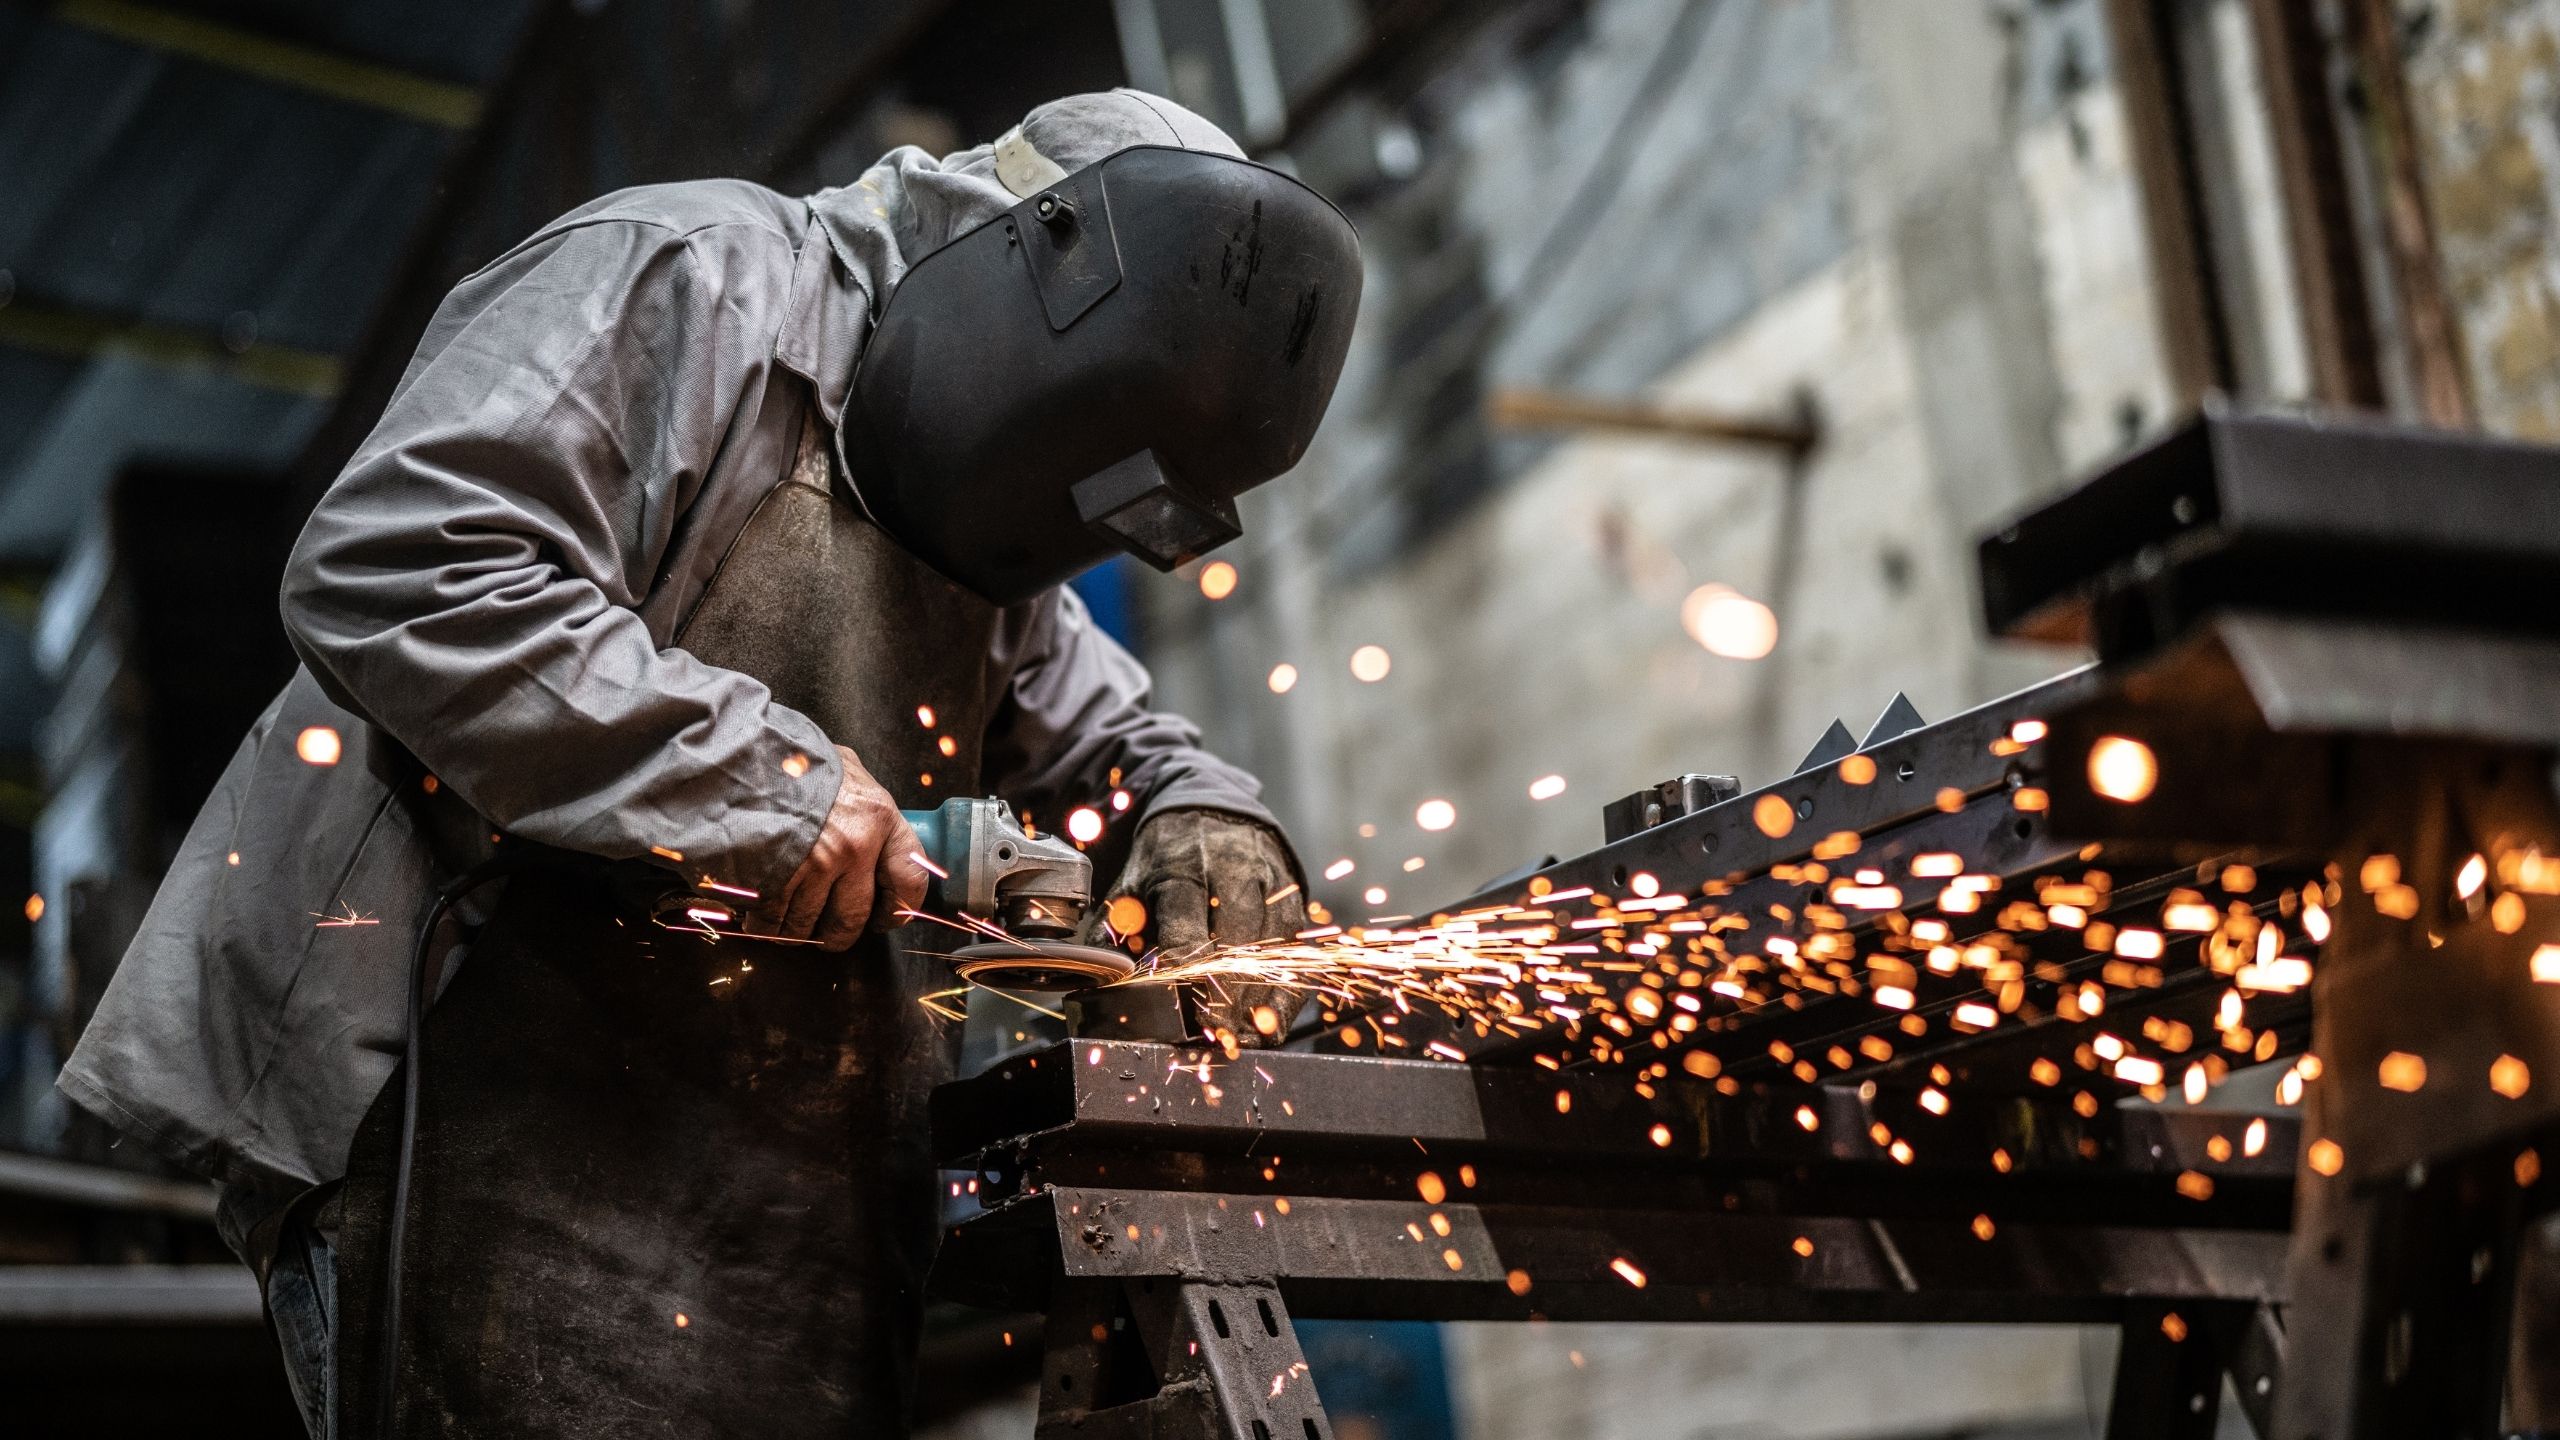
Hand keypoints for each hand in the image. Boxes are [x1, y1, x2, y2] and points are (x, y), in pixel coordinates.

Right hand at [752, 744, 929, 949]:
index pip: (910, 879)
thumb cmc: (790, 757)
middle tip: (830, 933)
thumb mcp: (843, 768)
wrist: (735, 751)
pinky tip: (761, 915)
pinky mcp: (772, 881)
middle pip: (854, 918)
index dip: (899, 909)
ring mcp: (812, 867)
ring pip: (809, 926)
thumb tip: (873, 825)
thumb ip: (862, 803)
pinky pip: (772, 923)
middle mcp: (852, 847)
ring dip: (798, 931)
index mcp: (878, 817)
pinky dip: (765, 927)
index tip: (886, 917)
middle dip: (840, 934)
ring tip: (788, 919)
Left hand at [1099, 808, 1309, 1043]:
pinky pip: (1295, 949)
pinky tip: (1272, 1021)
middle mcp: (1232, 870)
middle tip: (1217, 1033)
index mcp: (1182, 866)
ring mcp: (1268, 882)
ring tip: (1243, 1036)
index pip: (1186, 921)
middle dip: (1227, 991)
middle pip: (1236, 938)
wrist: (1211, 806)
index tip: (1184, 1006)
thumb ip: (1117, 928)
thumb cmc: (1167, 855)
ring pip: (1271, 946)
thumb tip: (1103, 976)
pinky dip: (1286, 988)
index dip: (1186, 968)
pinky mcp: (1293, 897)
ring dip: (1259, 997)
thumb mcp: (1133, 879)